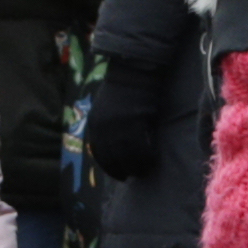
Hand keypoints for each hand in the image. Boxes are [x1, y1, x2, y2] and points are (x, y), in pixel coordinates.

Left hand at [84, 65, 166, 181]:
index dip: (110, 167)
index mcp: (94, 125)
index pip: (99, 154)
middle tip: (134, 175)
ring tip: (145, 170)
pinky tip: (153, 158)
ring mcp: (118, 127)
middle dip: (123, 170)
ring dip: (137, 166)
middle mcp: (102, 129)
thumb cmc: (123, 90)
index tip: (120, 174)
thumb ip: (108, 129)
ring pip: (127, 156)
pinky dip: (147, 156)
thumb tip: (114, 149)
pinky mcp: (134, 124)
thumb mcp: (107, 111)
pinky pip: (141, 148)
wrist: (133, 72)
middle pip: (113, 159)